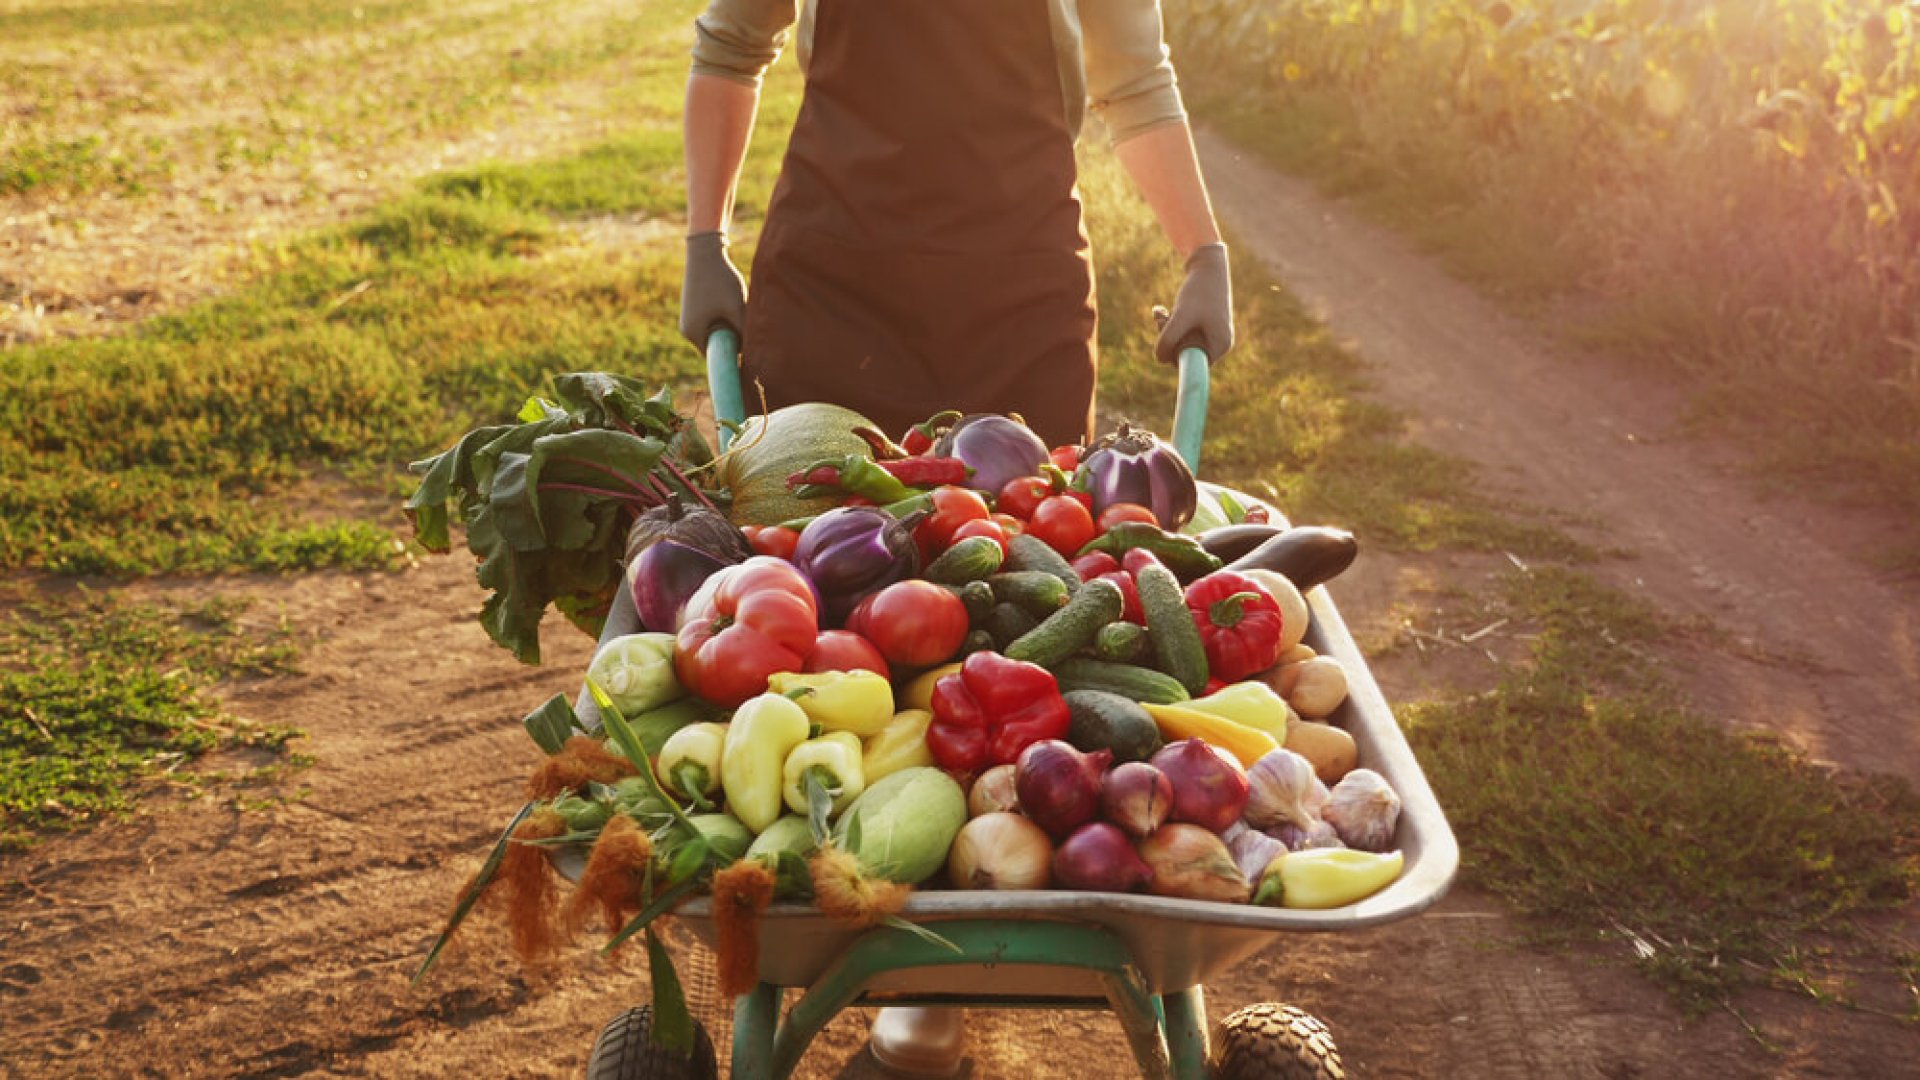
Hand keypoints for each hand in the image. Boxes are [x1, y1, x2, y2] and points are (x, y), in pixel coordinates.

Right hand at [679, 231, 746, 349]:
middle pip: (717, 344)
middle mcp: (687, 329)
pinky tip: (733, 300)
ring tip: (739, 308)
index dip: (734, 356)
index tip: (749, 352)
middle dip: (733, 339)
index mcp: (693, 333)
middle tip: (749, 326)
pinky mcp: (694, 307)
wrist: (705, 250)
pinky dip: (726, 315)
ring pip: (717, 331)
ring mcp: (689, 318)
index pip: (716, 356)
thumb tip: (751, 351)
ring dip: (731, 325)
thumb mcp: (737, 309)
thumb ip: (743, 333)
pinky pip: (714, 320)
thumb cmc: (721, 280)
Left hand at [1154, 242, 1233, 364]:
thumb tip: (1159, 359)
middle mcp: (1219, 343)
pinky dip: (1169, 322)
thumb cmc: (1198, 290)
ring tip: (1159, 311)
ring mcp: (1212, 333)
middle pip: (1185, 353)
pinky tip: (1159, 309)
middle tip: (1160, 318)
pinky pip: (1182, 331)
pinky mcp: (1203, 324)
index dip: (1174, 355)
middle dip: (1168, 337)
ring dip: (1165, 328)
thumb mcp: (1181, 315)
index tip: (1164, 341)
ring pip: (1180, 341)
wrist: (1208, 264)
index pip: (1191, 364)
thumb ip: (1167, 339)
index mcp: (1220, 346)